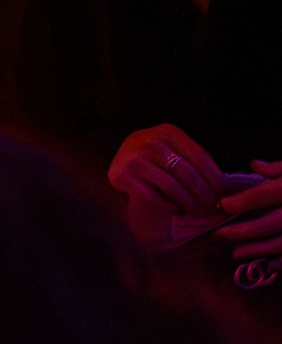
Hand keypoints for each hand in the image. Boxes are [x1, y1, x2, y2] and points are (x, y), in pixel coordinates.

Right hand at [108, 124, 224, 217]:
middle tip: (212, 206)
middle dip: (202, 192)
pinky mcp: (122, 177)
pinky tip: (177, 210)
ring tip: (197, 211)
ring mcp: (134, 159)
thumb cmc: (154, 155)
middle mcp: (150, 142)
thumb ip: (192, 159)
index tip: (224, 192)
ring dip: (188, 202)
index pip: (199, 156)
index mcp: (169, 132)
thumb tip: (222, 185)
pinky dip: (168, 205)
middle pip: (186, 172)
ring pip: (171, 186)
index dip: (213, 176)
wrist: (119, 158)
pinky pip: (152, 196)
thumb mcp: (172, 147)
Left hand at [218, 159, 281, 259]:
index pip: (266, 194)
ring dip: (257, 250)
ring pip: (281, 243)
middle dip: (244, 230)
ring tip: (235, 253)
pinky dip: (278, 263)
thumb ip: (278, 169)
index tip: (221, 205)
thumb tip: (254, 164)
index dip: (241, 201)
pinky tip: (263, 265)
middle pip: (270, 223)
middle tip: (222, 233)